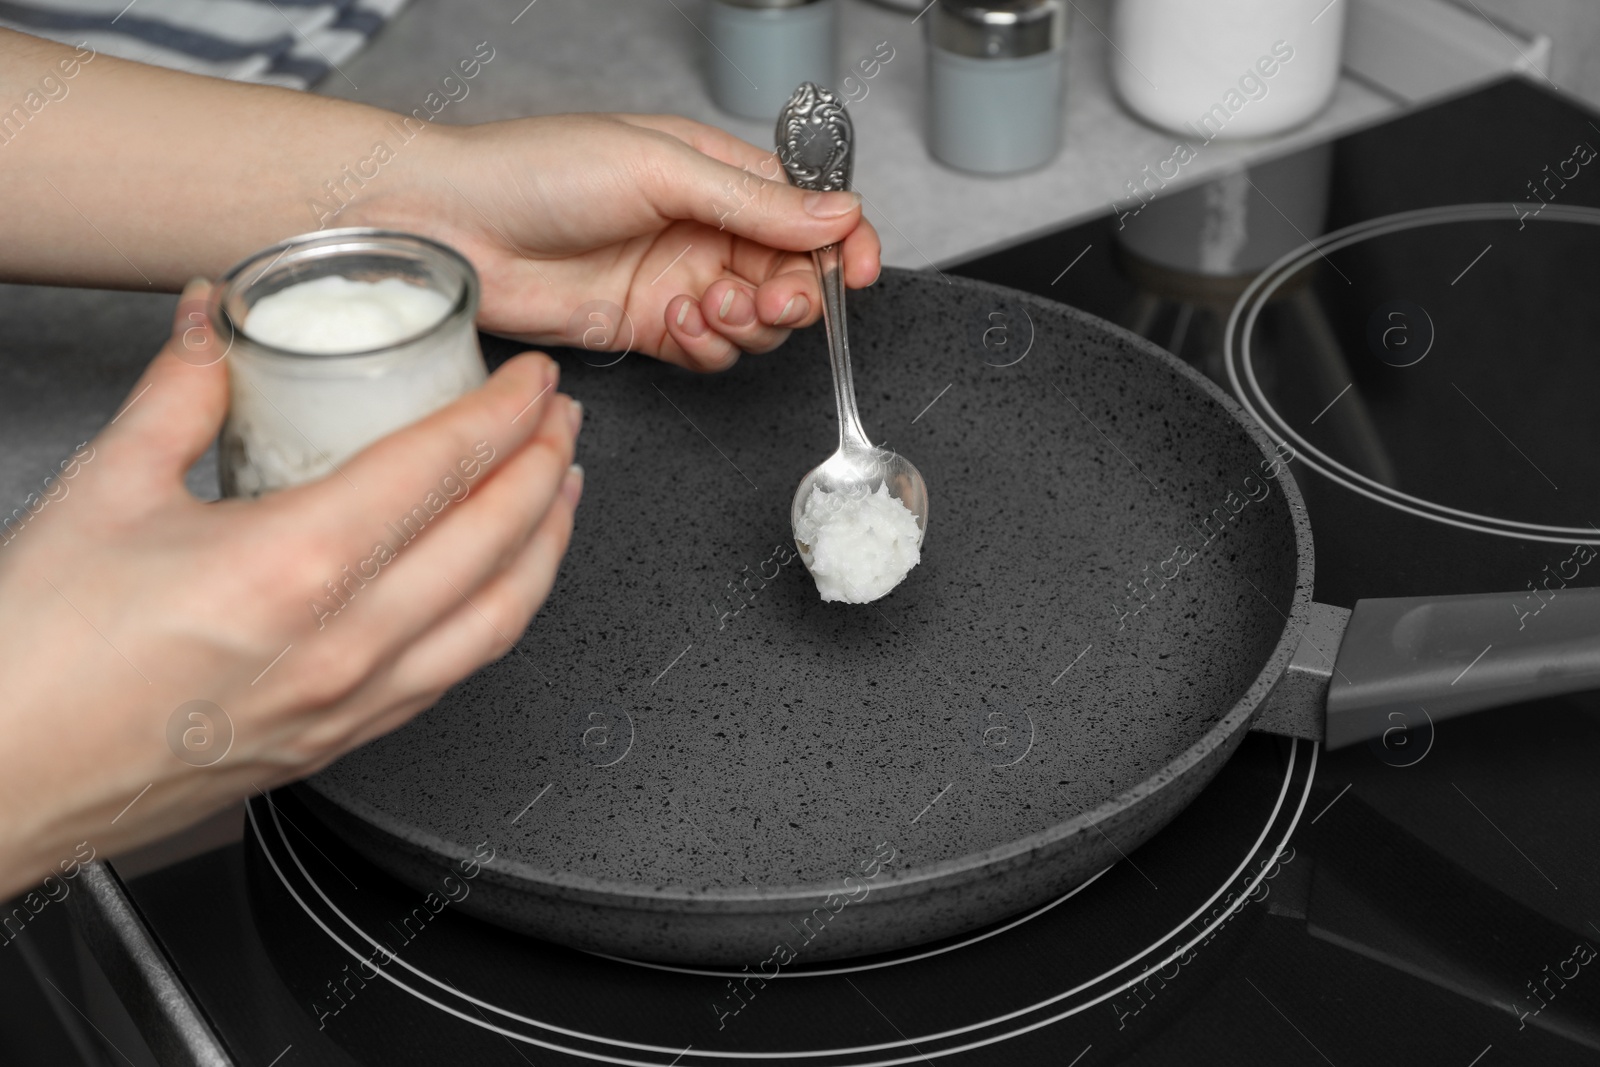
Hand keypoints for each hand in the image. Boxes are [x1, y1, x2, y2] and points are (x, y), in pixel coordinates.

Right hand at [0, 282, 581, 897]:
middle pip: (495, 537)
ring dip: (547, 544)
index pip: (443, 468)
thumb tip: (213, 324)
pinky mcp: (344, 741)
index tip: (531, 380)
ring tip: (563, 492)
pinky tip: (502, 585)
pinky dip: (503, 613)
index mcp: (294, 565)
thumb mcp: (104, 492)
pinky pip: (459, 671)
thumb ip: (179, 393)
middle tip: (560, 419)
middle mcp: (346, 641)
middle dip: (545, 465)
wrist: (1, 777)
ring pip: (501, 615)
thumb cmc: (36, 659)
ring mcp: (354, 701)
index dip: (504, 413)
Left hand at [348, 113, 881, 371]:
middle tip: (773, 299)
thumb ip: (754, 201)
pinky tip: (673, 322)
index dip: (842, 241)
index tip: (858, 270)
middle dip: (796, 295)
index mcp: (714, 172)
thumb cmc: (535, 170)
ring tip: (708, 306)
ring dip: (749, 324)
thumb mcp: (659, 168)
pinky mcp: (648, 329)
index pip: (807, 209)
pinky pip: (710, 353)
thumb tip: (838, 213)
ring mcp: (678, 280)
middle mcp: (703, 227)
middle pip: (792, 275)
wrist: (452, 225)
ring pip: (757, 323)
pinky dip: (706, 347)